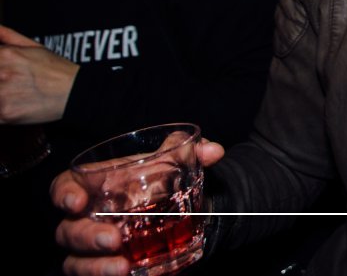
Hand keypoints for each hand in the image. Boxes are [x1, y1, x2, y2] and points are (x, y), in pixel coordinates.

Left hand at [0, 25, 78, 123]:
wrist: (76, 93)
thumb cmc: (57, 70)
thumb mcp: (35, 47)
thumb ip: (8, 36)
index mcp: (7, 54)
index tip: (2, 72)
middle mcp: (2, 73)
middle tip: (10, 81)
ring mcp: (3, 94)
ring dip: (0, 96)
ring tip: (14, 94)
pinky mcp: (6, 113)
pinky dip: (1, 112)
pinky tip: (14, 105)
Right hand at [53, 141, 225, 275]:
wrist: (178, 211)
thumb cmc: (161, 183)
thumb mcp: (174, 165)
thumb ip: (191, 152)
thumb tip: (215, 151)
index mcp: (96, 185)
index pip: (64, 187)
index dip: (63, 194)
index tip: (75, 202)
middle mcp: (87, 218)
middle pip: (69, 229)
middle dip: (86, 236)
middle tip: (114, 238)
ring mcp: (92, 247)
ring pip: (75, 261)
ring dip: (94, 266)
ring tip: (122, 267)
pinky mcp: (103, 266)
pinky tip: (127, 275)